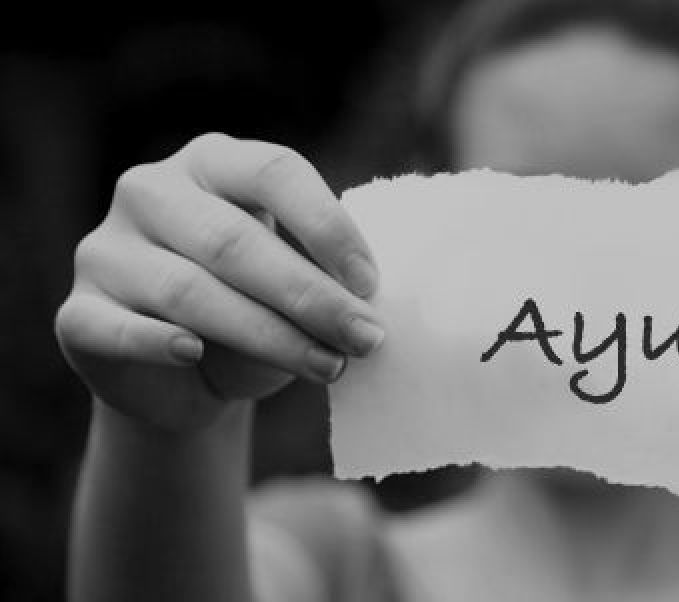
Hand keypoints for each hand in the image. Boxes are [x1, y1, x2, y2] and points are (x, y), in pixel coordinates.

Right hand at [55, 133, 385, 431]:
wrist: (187, 380)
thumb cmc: (256, 311)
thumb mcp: (293, 284)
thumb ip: (317, 275)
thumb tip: (361, 303)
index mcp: (213, 162)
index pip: (273, 172)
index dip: (327, 226)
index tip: (371, 283)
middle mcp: (151, 191)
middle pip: (234, 240)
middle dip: (309, 295)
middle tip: (364, 337)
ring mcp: (106, 250)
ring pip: (188, 291)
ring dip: (267, 335)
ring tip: (328, 366)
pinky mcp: (77, 314)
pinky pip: (115, 328)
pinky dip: (158, 343)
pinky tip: (195, 356)